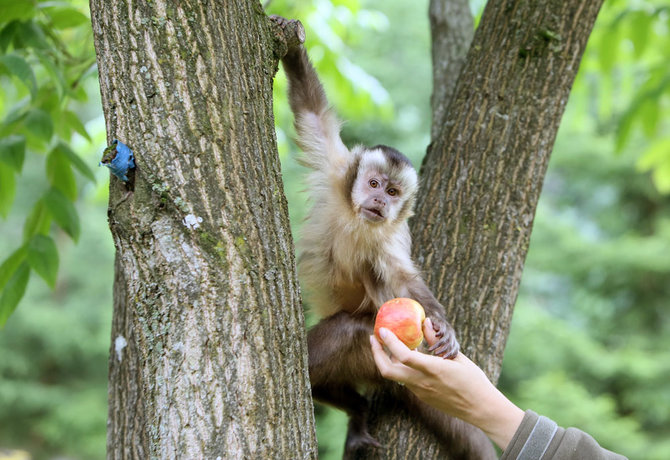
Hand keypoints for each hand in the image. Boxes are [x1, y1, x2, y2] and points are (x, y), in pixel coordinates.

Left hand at [369, 319, 524, 449]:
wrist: (481, 410)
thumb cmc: (473, 381)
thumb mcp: (457, 357)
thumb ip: (437, 342)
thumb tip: (425, 323)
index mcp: (433, 370)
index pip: (404, 356)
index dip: (390, 343)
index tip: (382, 330)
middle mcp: (423, 383)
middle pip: (388, 371)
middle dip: (377, 354)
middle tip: (374, 338)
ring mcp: (421, 392)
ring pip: (395, 375)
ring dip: (388, 360)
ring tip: (390, 344)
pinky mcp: (422, 397)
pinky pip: (406, 380)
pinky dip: (401, 367)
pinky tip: (407, 357)